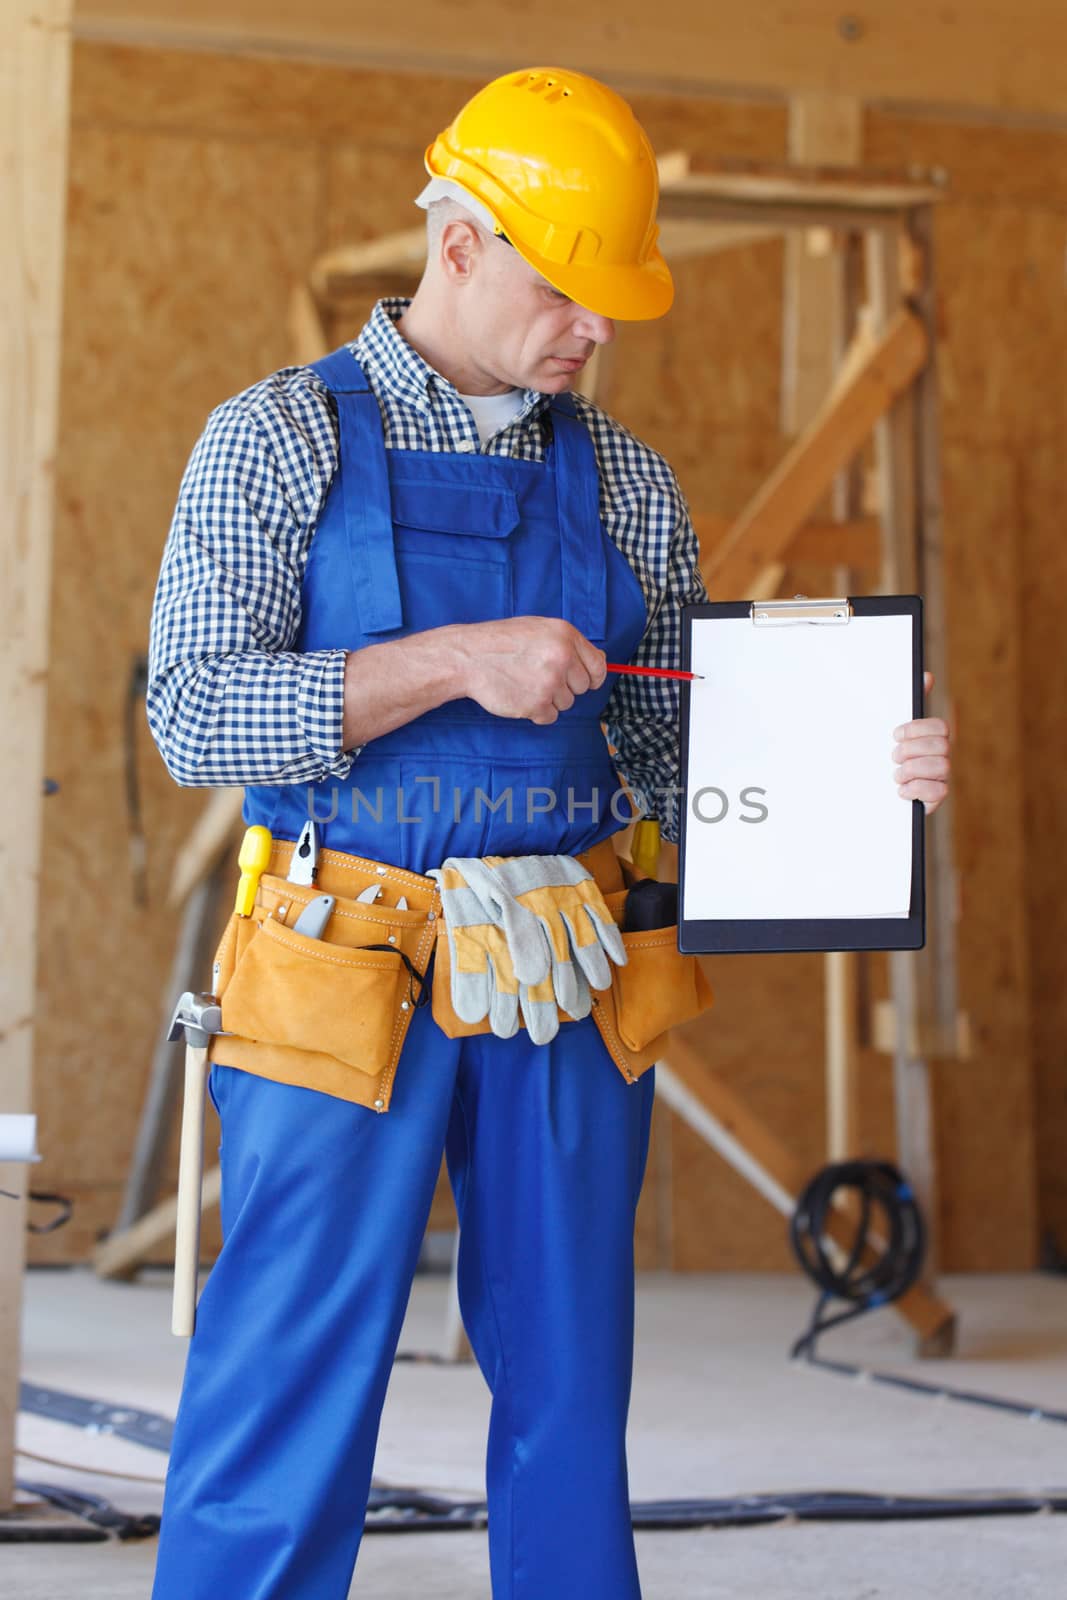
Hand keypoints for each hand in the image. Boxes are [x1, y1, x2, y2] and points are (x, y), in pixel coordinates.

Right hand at [453, 616, 606, 723]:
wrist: (468, 657)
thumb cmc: (502, 642)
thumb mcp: (539, 628)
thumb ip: (569, 643)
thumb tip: (601, 661)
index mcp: (565, 635)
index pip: (598, 666)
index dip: (592, 677)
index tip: (582, 681)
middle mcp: (562, 657)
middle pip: (582, 687)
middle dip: (564, 687)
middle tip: (538, 677)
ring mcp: (550, 682)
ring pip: (566, 703)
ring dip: (549, 699)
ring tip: (525, 683)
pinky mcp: (536, 704)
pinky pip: (550, 717)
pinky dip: (537, 712)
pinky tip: (520, 695)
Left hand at [893, 670, 950, 815]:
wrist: (874, 792)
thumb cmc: (890, 756)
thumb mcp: (896, 730)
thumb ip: (910, 705)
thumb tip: (926, 676)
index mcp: (933, 738)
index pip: (941, 727)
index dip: (917, 729)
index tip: (896, 734)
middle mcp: (941, 757)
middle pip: (942, 745)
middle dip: (911, 750)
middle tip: (894, 756)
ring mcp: (941, 778)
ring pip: (942, 766)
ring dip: (912, 770)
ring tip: (897, 775)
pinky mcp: (936, 798)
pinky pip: (939, 791)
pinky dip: (916, 790)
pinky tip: (902, 790)